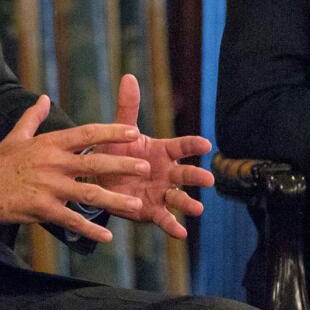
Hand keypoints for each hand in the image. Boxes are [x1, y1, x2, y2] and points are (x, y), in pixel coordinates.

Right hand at [0, 95, 154, 242]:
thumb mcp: (16, 134)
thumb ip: (34, 117)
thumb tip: (44, 98)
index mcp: (50, 143)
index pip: (87, 133)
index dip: (112, 131)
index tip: (133, 131)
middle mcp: (53, 163)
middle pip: (95, 161)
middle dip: (122, 164)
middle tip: (145, 166)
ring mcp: (48, 187)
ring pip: (88, 193)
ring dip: (114, 200)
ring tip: (135, 206)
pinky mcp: (40, 208)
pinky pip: (70, 220)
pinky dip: (89, 229)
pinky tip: (106, 236)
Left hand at [96, 74, 214, 238]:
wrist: (101, 176)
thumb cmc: (117, 150)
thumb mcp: (121, 130)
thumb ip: (128, 107)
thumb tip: (128, 77)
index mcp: (163, 151)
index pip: (181, 146)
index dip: (192, 145)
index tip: (205, 144)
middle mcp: (167, 173)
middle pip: (184, 174)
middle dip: (196, 177)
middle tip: (207, 179)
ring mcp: (161, 193)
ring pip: (178, 198)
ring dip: (188, 203)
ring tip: (197, 209)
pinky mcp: (151, 211)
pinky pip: (164, 218)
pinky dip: (172, 226)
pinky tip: (181, 233)